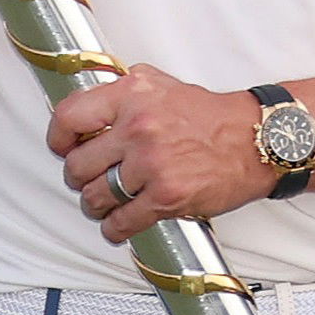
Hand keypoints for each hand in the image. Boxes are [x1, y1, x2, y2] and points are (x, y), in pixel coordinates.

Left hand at [47, 65, 271, 245]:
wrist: (257, 140)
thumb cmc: (213, 117)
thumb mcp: (163, 84)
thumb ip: (124, 92)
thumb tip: (89, 108)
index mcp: (132, 95)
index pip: (69, 118)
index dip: (58, 139)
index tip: (62, 148)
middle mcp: (138, 127)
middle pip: (77, 165)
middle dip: (79, 179)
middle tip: (88, 180)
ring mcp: (152, 163)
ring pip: (95, 197)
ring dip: (95, 206)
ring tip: (104, 203)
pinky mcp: (166, 196)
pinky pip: (122, 222)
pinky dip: (115, 229)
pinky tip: (119, 224)